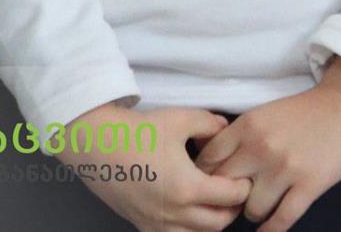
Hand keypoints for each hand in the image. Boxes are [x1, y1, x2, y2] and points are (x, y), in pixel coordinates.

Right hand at [70, 102, 250, 231]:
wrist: (96, 144)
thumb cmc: (138, 132)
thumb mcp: (181, 119)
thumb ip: (211, 124)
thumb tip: (226, 129)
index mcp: (188, 188)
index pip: (231, 197)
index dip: (244, 186)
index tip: (244, 175)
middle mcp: (174, 213)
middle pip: (218, 223)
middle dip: (231, 208)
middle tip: (233, 189)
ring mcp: (155, 223)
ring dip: (210, 222)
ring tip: (212, 201)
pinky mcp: (141, 225)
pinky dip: (188, 230)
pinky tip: (188, 211)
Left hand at [195, 60, 340, 231]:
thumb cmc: (302, 113)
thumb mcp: (263, 114)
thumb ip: (237, 137)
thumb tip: (206, 166)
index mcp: (247, 126)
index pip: (208, 161)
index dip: (205, 177)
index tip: (210, 185)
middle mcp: (261, 148)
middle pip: (225, 188)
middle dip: (227, 198)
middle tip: (234, 201)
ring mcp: (286, 169)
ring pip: (252, 210)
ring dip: (254, 212)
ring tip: (262, 205)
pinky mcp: (309, 185)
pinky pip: (281, 220)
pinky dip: (271, 229)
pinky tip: (268, 229)